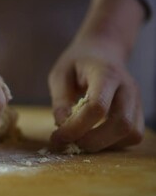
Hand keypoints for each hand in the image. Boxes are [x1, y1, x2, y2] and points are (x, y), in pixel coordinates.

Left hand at [48, 0, 145, 151]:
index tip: (57, 136)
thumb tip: (62, 125)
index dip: (77, 127)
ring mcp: (137, 100)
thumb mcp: (59, 74)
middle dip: (92, 141)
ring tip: (80, 139)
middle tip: (67, 143)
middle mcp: (127, 88)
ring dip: (104, 144)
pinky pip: (132, 136)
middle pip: (121, 124)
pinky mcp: (137, 111)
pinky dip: (113, 143)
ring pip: (131, 133)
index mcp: (106, 74)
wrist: (102, 51)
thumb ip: (60, 99)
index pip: (98, 106)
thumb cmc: (77, 63)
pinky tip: (93, 136)